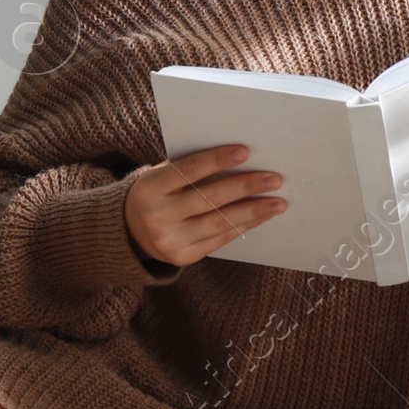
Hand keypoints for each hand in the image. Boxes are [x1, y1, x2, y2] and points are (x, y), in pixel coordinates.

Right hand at [124, 145, 286, 268]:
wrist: (130, 231)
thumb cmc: (156, 192)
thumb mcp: (161, 175)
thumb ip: (190, 168)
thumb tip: (240, 159)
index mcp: (150, 188)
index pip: (188, 171)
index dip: (217, 160)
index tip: (245, 151)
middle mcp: (158, 216)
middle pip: (209, 198)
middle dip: (245, 187)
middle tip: (274, 179)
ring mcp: (170, 241)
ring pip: (219, 222)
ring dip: (253, 211)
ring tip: (278, 203)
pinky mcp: (183, 257)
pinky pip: (219, 239)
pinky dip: (243, 226)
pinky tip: (260, 216)